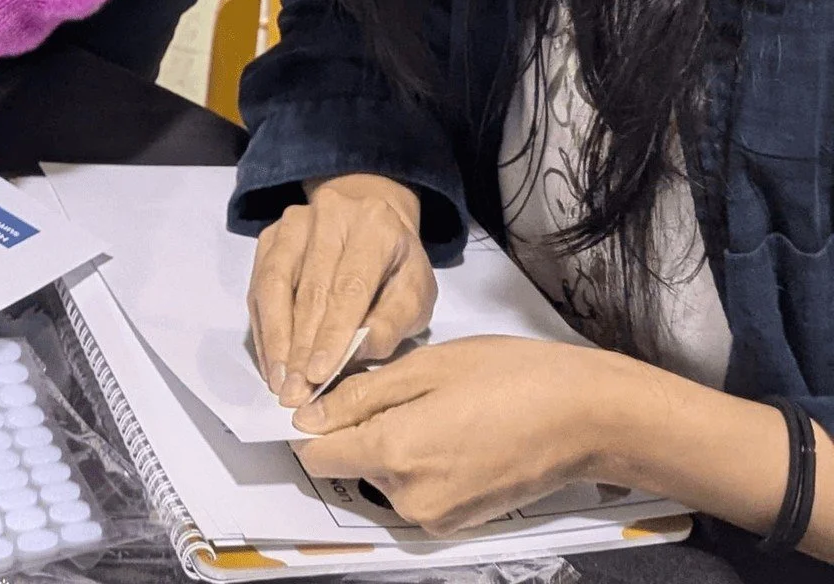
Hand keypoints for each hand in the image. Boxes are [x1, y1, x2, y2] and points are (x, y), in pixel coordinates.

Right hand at [249, 173, 434, 406]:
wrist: (373, 222)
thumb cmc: (397, 267)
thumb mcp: (415, 294)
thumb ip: (393, 322)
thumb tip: (356, 353)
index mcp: (375, 224)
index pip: (350, 286)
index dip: (332, 333)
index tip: (319, 374)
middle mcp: (330, 213)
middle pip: (311, 288)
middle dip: (302, 347)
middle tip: (296, 393)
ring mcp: (295, 221)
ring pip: (276, 284)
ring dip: (277, 339)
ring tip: (280, 383)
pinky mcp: (271, 235)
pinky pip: (259, 285)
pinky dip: (265, 328)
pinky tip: (272, 362)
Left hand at [293, 335, 626, 534]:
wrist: (582, 418)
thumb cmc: (509, 377)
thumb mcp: (427, 366)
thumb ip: (361, 394)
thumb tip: (308, 415)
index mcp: (396, 453)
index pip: (318, 453)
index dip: (312, 422)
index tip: (321, 396)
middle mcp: (409, 498)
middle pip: (352, 463)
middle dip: (363, 426)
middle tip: (406, 387)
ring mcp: (436, 518)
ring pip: (384, 477)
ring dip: (394, 443)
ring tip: (438, 405)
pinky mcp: (457, 524)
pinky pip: (416, 491)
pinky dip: (421, 462)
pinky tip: (454, 429)